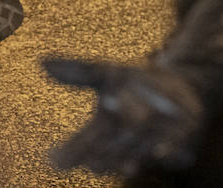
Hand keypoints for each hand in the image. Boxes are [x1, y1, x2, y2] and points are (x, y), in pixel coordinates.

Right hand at [43, 57, 204, 178]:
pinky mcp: (179, 145)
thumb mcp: (106, 73)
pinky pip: (172, 153)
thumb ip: (78, 71)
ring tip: (124, 148)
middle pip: (106, 155)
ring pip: (135, 154)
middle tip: (91, 159)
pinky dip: (167, 153)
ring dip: (129, 152)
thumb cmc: (135, 83)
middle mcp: (125, 142)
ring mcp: (151, 146)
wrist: (180, 85)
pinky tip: (162, 153)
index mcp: (102, 127)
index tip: (54, 160)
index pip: (81, 145)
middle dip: (99, 156)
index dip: (68, 154)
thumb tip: (42, 63)